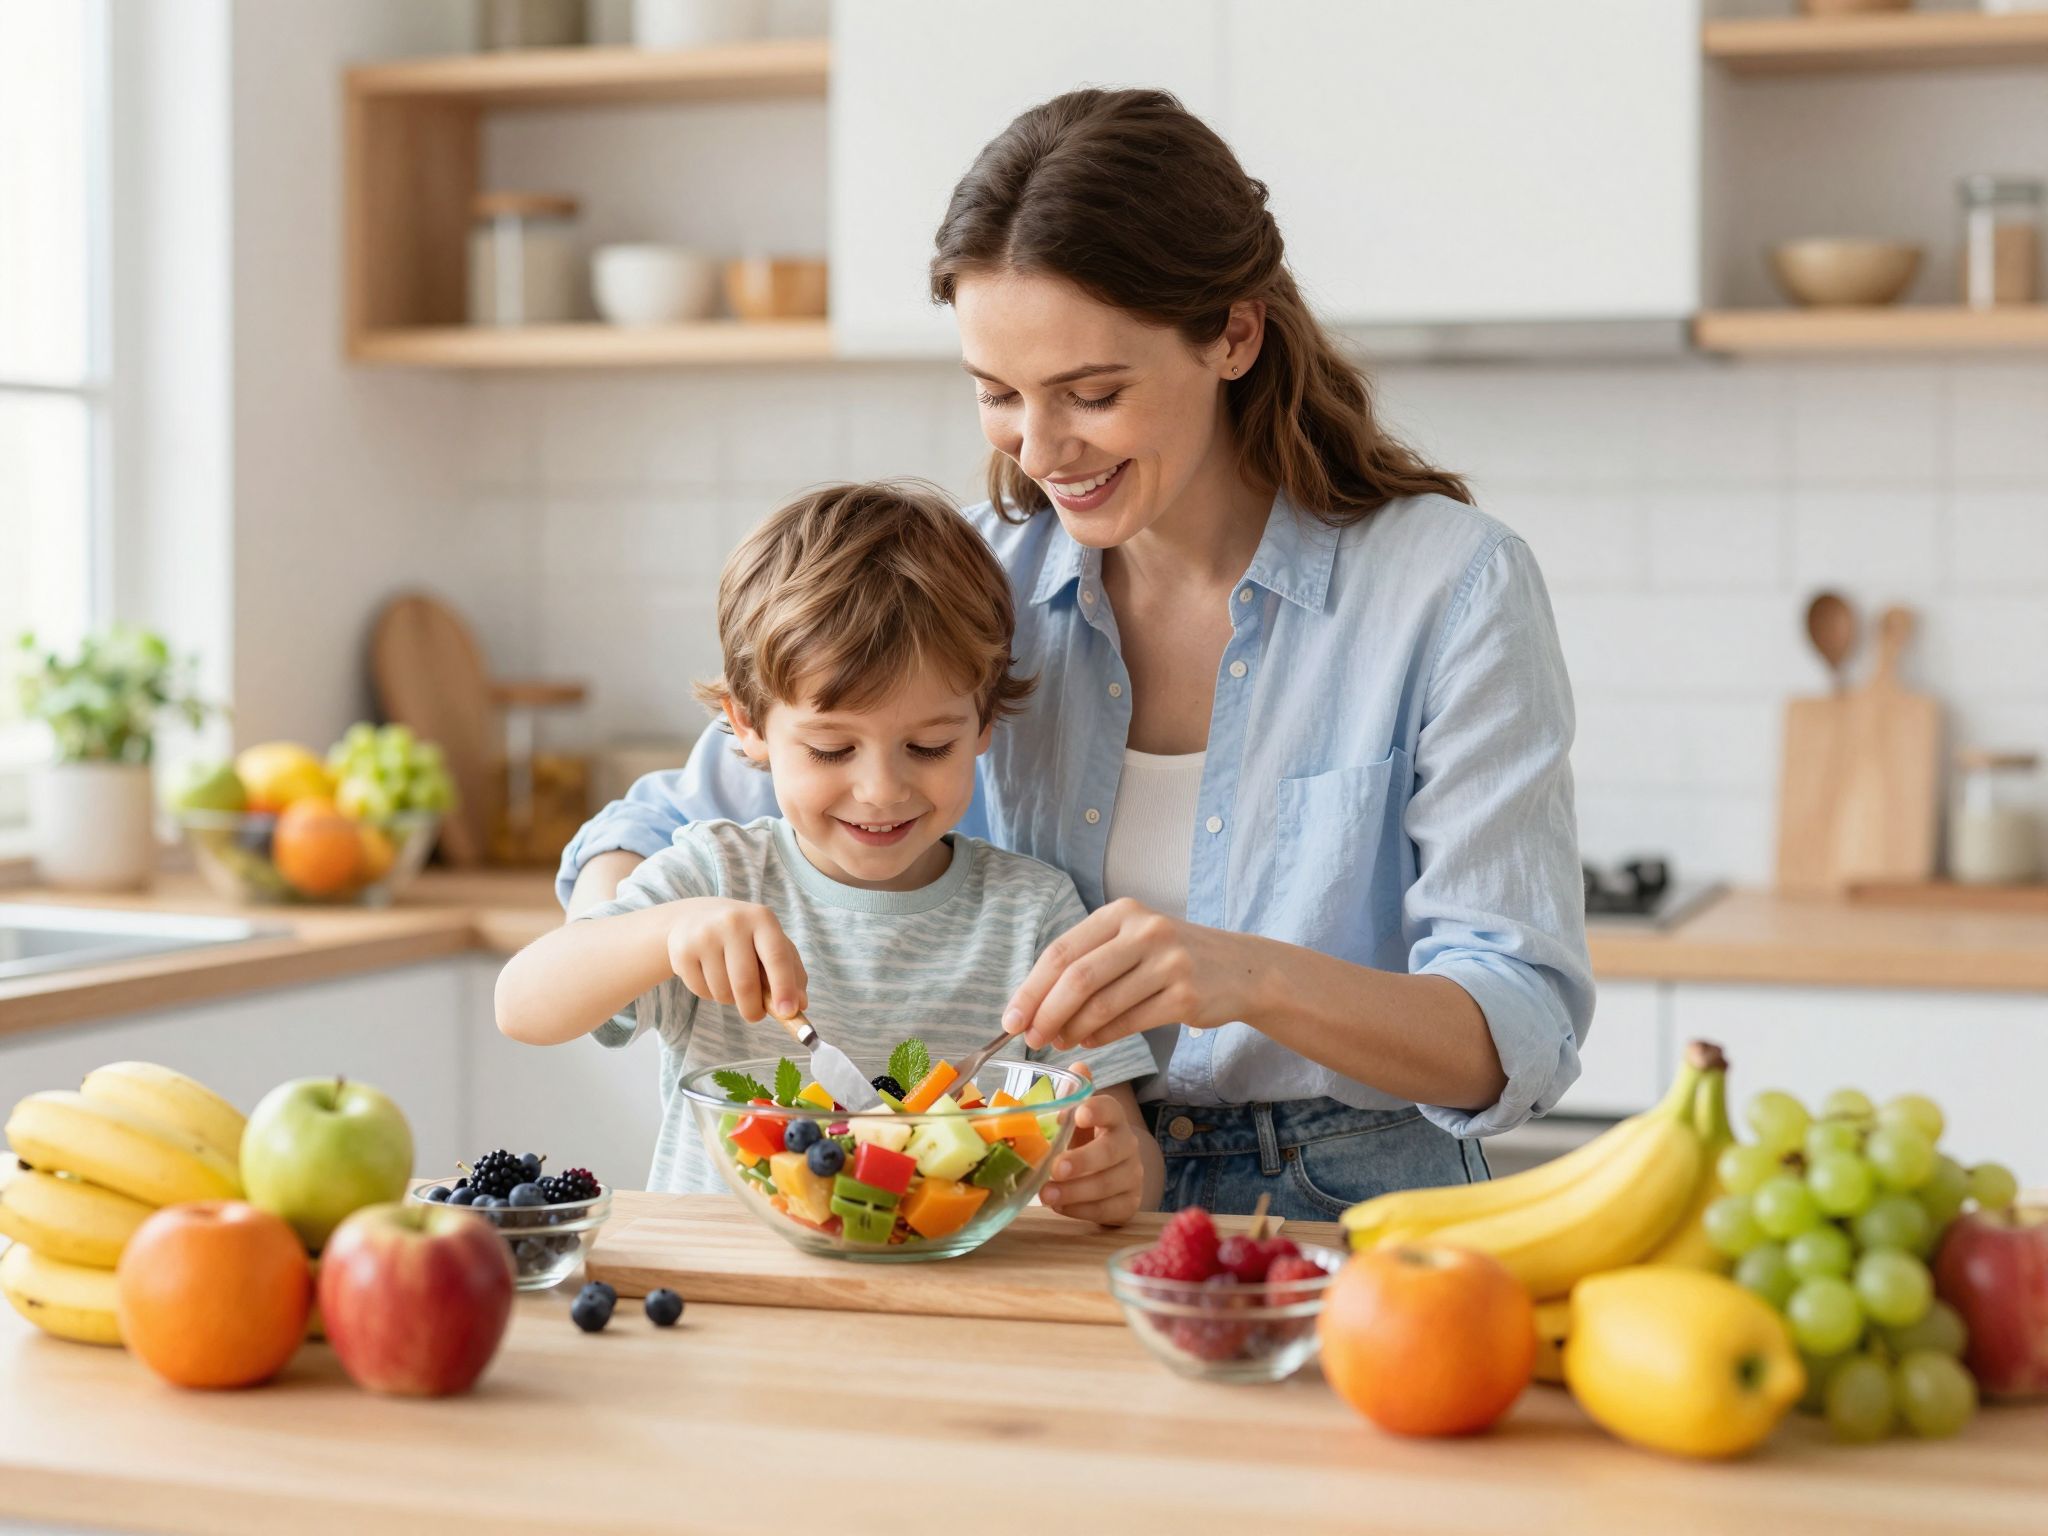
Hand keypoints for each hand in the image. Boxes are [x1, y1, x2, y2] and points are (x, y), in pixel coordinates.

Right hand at [666, 899, 807, 1021]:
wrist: (695, 917)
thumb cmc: (745, 937)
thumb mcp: (771, 943)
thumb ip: (792, 973)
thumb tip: (800, 1005)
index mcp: (762, 918)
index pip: (777, 956)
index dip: (784, 987)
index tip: (788, 1013)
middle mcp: (732, 922)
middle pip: (745, 982)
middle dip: (754, 1009)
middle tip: (756, 1015)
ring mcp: (704, 935)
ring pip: (723, 991)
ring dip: (731, 1000)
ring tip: (731, 982)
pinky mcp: (682, 951)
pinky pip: (702, 991)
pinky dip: (710, 994)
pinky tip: (711, 975)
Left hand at [1002, 898, 1257, 1051]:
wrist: (1240, 969)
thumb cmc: (1171, 958)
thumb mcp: (1132, 943)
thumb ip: (1088, 964)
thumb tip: (1034, 1006)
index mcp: (1122, 913)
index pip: (1063, 950)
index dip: (1031, 988)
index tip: (1010, 1018)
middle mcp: (1146, 931)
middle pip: (1078, 977)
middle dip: (1046, 1013)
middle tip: (1031, 1039)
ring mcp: (1169, 962)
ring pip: (1103, 1004)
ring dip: (1073, 1030)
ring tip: (1060, 1043)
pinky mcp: (1186, 995)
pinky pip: (1130, 1022)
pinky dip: (1103, 1037)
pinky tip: (1091, 1042)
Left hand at [1038, 1067, 1145, 1225]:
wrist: (1106, 1177)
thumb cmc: (1084, 1142)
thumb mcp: (1074, 1121)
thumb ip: (1073, 1096)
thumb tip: (1078, 1065)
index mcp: (1113, 1119)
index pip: (1111, 1109)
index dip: (1097, 1110)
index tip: (1077, 1114)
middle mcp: (1128, 1145)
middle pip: (1113, 1150)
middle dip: (1084, 1160)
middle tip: (1056, 1168)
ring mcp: (1132, 1176)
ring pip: (1109, 1184)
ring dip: (1076, 1191)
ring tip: (1046, 1195)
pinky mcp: (1129, 1204)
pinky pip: (1108, 1209)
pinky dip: (1082, 1210)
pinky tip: (1060, 1207)